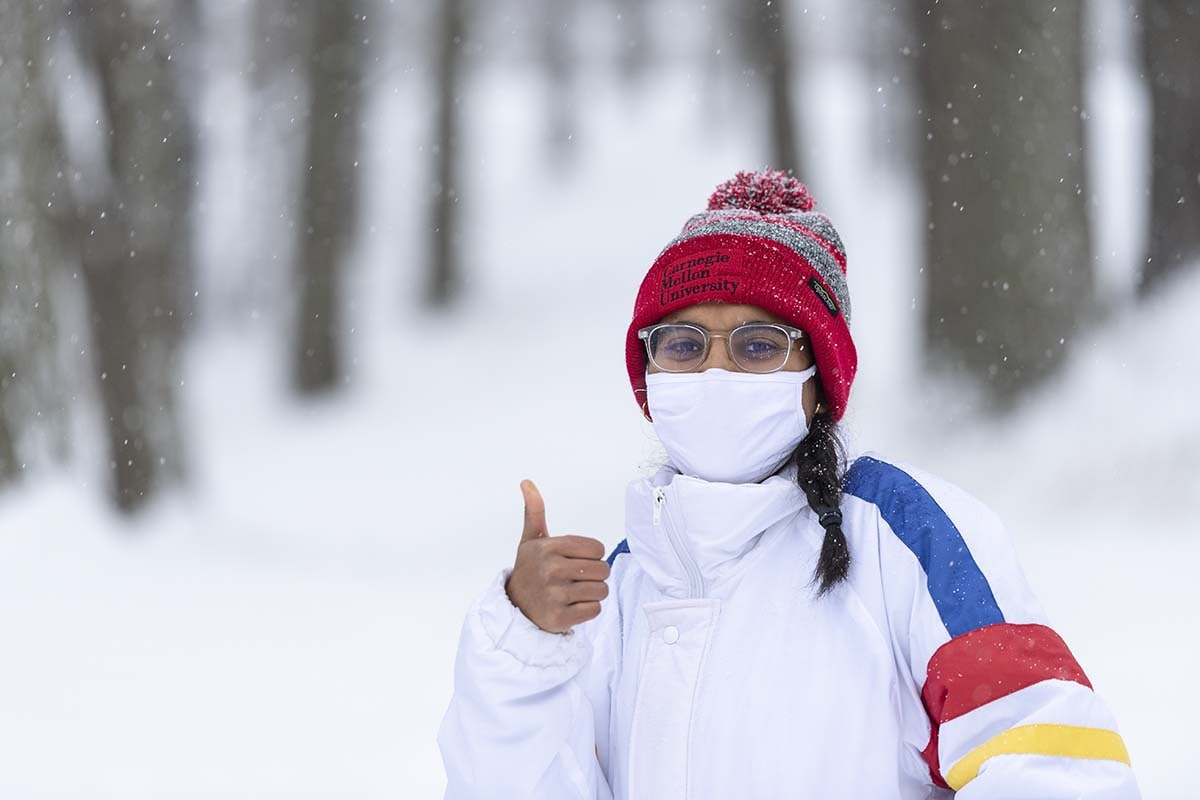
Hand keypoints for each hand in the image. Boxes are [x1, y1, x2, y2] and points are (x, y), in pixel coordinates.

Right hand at [505, 480, 610, 633]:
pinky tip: (572, 606)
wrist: (516, 607)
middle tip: (576, 578)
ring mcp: (554, 595)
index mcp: (548, 547)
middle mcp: (550, 570)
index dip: (591, 555)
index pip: (597, 548)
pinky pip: (595, 610)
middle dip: (594, 575)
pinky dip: (587, 610)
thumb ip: (534, 511)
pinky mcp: (559, 618)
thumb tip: (526, 482)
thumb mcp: (531, 540)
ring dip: (592, 593)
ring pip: (601, 590)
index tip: (574, 560)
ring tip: (574, 593)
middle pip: (603, 569)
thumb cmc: (530, 569)